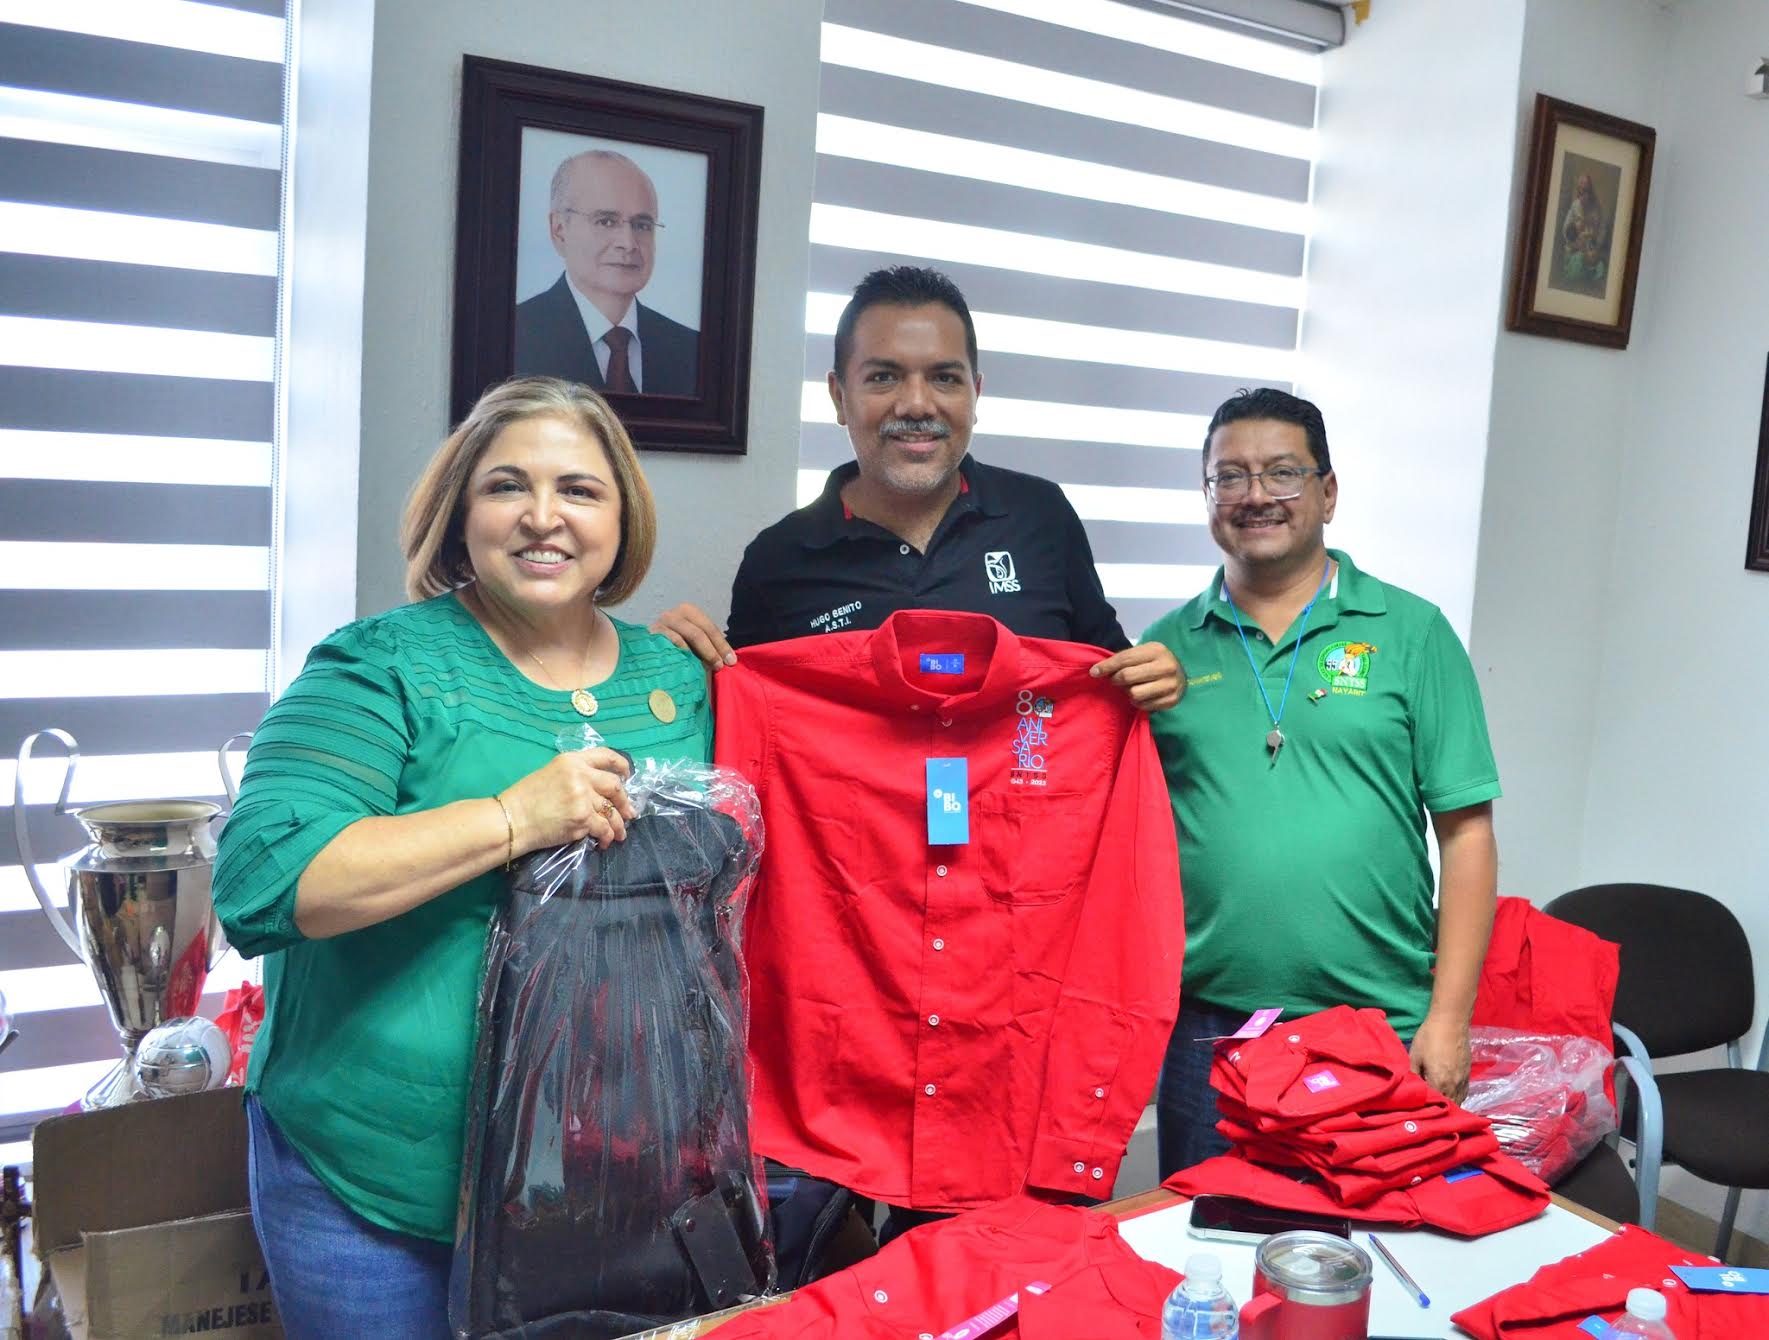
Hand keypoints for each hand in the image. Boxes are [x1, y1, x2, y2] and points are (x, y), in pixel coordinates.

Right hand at [499, 748, 635, 852]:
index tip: (628, 776)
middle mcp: (581, 775)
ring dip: (619, 825)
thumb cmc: (525, 798)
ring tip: (620, 833)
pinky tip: (604, 842)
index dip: (622, 765)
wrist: (512, 820)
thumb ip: (575, 775)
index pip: (606, 756)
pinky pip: (603, 828)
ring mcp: (583, 797)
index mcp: (572, 760)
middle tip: (629, 813)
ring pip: (611, 811)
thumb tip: (597, 790)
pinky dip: (607, 837)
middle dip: (625, 801)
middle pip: (615, 786)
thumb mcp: (550, 773)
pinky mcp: (583, 818)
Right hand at [650, 603, 735, 668]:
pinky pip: (666, 644)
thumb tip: (730, 659)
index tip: (731, 661)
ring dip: (698, 654)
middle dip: (712, 650)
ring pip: (682, 638)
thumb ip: (711, 646)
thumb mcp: (696, 644)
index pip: (708, 627)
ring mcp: (659, 625)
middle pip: (697, 632)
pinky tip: (686, 664)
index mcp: (687, 612)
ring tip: (707, 667)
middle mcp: (672, 614)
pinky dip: (678, 654)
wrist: (649, 654)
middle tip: (720, 666)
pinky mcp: (649, 637)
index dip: (721, 644)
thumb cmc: (678, 649)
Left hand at [1089, 643, 1184, 710]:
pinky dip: (1137, 702)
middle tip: (1115, 680)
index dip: (1107, 666)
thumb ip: (1122, 659)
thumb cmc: (1154, 662)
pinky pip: (1143, 706)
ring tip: (1131, 687)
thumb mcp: (1142, 653)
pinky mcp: (1171, 700)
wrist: (1180, 674)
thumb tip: (1096, 671)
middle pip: (1127, 677)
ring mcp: (1171, 685)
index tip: (1094, 672)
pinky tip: (1141, 695)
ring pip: (1134, 694)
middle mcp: (1167, 666)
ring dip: (1127, 692)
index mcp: (1157, 650)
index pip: (1125, 659)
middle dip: (1115, 679)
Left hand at [1408, 1013, 1472, 1103]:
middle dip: (1438, 1109)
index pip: (1434, 1104)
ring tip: (1437, 1104)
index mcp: (1439, 1082)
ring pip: (1458, 1101)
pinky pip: (1463, 1093)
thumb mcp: (1415, 1055)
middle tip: (1426, 1108)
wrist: (1451, 1022)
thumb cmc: (1429, 1037)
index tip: (1417, 1107)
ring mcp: (1463, 1081)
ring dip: (1448, 1104)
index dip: (1425, 1107)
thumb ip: (1413, 1074)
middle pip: (1448, 1106)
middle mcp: (1454, 1086)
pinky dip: (1456, 1097)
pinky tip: (1448, 1095)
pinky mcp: (1468, 1075)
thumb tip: (1410, 1087)